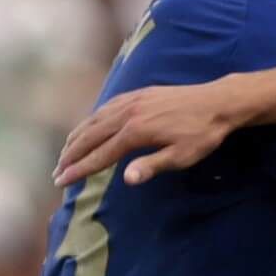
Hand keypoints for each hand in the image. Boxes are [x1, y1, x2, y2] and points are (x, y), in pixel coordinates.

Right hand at [53, 81, 236, 186]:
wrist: (218, 102)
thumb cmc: (202, 134)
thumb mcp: (181, 156)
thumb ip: (152, 166)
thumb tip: (126, 180)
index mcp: (136, 132)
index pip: (100, 155)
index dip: (79, 169)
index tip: (62, 182)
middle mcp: (128, 113)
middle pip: (90, 136)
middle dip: (71, 155)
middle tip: (57, 173)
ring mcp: (131, 101)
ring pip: (94, 119)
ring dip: (77, 137)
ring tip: (65, 153)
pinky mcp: (138, 94)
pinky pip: (106, 107)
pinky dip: (91, 119)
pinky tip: (87, 126)